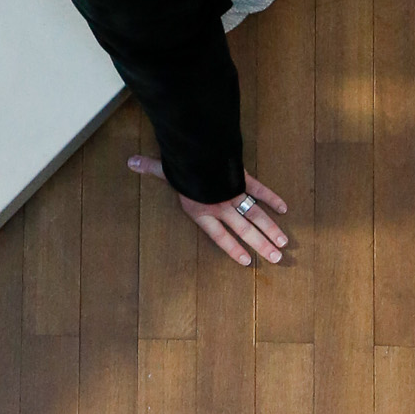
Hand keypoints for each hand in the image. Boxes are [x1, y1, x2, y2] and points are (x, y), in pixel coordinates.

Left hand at [128, 155, 289, 266]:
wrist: (202, 152)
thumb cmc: (183, 165)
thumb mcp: (164, 169)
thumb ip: (150, 168)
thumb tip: (130, 162)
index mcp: (202, 210)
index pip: (219, 235)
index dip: (232, 248)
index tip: (246, 261)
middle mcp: (221, 206)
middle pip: (244, 230)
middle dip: (260, 244)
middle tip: (275, 259)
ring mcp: (234, 193)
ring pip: (256, 215)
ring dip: (271, 229)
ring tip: (283, 244)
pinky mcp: (244, 179)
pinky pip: (260, 191)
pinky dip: (272, 198)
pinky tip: (284, 209)